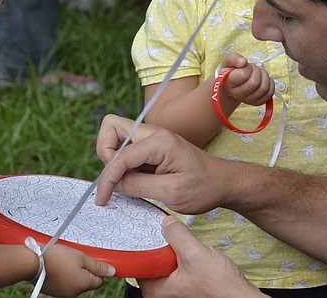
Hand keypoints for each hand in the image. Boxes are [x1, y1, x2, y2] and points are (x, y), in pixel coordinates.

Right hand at [39, 244, 114, 296]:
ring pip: (75, 283)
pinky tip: (57, 267)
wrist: (33, 262)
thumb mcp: (81, 257)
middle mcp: (74, 293)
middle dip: (84, 271)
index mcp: (83, 285)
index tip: (92, 261)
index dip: (98, 270)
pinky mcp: (53, 291)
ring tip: (64, 261)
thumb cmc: (57, 257)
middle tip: (77, 258)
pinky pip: (64, 284)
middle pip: (87, 282)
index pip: (99, 281)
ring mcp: (63, 293)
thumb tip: (112, 272)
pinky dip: (63, 276)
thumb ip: (97, 266)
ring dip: (73, 273)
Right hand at [94, 114, 226, 213]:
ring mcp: (153, 138)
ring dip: (114, 159)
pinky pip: (127, 149)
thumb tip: (114, 183)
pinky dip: (123, 164)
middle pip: (112, 127)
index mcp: (160, 141)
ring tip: (126, 182)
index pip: (120, 155)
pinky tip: (134, 181)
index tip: (103, 199)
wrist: (224, 183)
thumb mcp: (171, 193)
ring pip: (117, 137)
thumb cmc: (204, 188)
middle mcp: (154, 133)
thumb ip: (139, 186)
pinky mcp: (153, 148)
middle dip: (105, 153)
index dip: (107, 178)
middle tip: (115, 179)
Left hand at [138, 216, 263, 297]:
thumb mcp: (194, 254)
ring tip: (180, 237)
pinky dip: (181, 252)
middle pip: (150, 259)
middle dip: (159, 243)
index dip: (142, 242)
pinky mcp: (185, 283)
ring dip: (172, 247)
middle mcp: (161, 291)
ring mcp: (173, 288)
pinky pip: (175, 263)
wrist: (240, 296)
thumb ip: (177, 235)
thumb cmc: (219, 287)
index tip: (147, 227)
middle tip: (167, 230)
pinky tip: (189, 247)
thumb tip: (166, 223)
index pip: (137, 262)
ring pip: (164, 259)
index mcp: (155, 290)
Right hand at [217, 53, 274, 108]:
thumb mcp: (229, 61)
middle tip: (253, 68)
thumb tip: (243, 62)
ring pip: (264, 88)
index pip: (243, 75)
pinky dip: (270, 83)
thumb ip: (234, 58)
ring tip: (259, 72)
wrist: (232, 84)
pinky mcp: (257, 102)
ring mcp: (248, 100)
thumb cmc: (231, 71)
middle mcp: (237, 94)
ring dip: (265, 76)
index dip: (247, 67)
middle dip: (257, 71)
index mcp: (229, 83)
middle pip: (254, 83)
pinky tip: (263, 79)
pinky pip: (269, 93)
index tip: (245, 66)